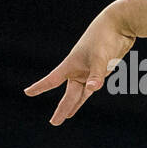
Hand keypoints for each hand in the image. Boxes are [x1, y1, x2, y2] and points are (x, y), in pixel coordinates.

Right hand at [23, 4, 135, 124]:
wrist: (118, 25)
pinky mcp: (102, 70)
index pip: (52, 80)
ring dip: (75, 104)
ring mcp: (90, 70)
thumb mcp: (101, 57)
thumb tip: (93, 89)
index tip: (27, 93)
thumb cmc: (105, 39)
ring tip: (68, 115)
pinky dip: (88, 93)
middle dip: (63, 108)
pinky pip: (93, 86)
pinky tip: (85, 96)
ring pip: (81, 92)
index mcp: (72, 65)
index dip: (40, 87)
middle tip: (55, 122)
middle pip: (69, 93)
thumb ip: (97, 74)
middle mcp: (79, 69)